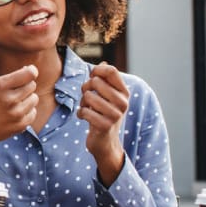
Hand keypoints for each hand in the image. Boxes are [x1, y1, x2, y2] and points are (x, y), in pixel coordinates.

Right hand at [0, 65, 37, 174]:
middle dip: (25, 86)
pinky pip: (33, 112)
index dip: (31, 71)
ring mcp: (16, 113)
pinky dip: (27, 112)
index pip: (29, 74)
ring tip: (15, 103)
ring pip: (34, 98)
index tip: (29, 72)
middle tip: (15, 92)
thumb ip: (9, 77)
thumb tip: (30, 70)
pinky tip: (16, 113)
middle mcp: (9, 99)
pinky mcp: (21, 125)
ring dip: (27, 99)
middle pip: (32, 85)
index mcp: (0, 86)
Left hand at [78, 63, 127, 182]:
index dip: (96, 71)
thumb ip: (105, 80)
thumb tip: (103, 64)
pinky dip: (80, 114)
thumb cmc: (103, 114)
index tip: (92, 78)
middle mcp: (123, 102)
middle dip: (86, 88)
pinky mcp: (105, 126)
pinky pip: (84, 111)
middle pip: (96, 82)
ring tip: (87, 109)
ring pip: (88, 96)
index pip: (111, 71)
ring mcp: (115, 115)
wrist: (105, 142)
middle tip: (87, 98)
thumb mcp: (108, 97)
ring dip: (82, 103)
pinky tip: (84, 118)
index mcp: (124, 92)